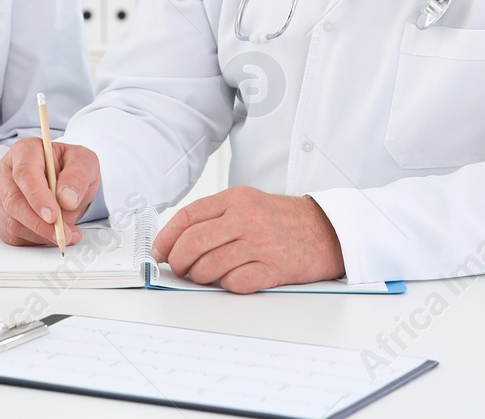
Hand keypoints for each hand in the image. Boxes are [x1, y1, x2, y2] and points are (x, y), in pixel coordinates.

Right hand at [0, 138, 100, 246]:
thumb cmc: (71, 168)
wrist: (64, 181)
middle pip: (13, 202)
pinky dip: (33, 240)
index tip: (53, 215)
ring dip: (39, 235)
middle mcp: (5, 170)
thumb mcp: (85, 163)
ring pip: (11, 222)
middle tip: (64, 234)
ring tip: (66, 234)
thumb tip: (66, 199)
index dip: (37, 197)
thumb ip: (78, 177)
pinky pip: (10, 234)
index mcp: (25, 151)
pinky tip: (50, 235)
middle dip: (40, 224)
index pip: (24, 174)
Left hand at [151, 187, 344, 292]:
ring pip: (209, 266)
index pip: (188, 216)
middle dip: (178, 260)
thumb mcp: (248, 203)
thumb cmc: (282, 220)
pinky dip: (225, 286)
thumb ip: (215, 216)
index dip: (167, 236)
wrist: (326, 231)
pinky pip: (234, 283)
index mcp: (236, 198)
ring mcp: (260, 244)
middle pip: (193, 242)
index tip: (159, 251)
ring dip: (199, 276)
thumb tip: (176, 239)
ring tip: (203, 276)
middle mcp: (246, 218)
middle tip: (178, 268)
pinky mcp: (272, 269)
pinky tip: (230, 280)